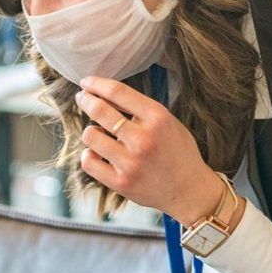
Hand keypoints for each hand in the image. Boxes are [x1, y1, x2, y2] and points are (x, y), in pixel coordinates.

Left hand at [75, 76, 225, 226]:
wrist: (190, 190)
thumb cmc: (177, 152)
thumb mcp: (167, 121)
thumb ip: (140, 108)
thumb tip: (104, 94)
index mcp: (157, 118)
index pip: (117, 92)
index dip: (96, 83)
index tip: (86, 82)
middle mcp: (143, 139)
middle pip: (99, 110)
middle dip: (85, 100)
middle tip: (82, 98)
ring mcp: (130, 163)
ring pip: (90, 135)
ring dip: (90, 131)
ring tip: (98, 133)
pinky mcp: (120, 183)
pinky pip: (88, 162)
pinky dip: (89, 155)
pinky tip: (97, 153)